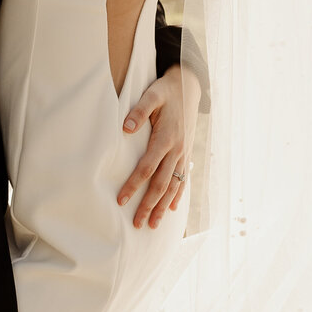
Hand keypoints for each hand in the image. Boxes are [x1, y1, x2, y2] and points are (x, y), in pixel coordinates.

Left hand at [116, 63, 200, 228]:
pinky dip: (178, 195)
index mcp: (165, 138)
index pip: (147, 168)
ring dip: (163, 206)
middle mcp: (176, 150)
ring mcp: (183, 154)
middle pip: (161, 184)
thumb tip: (126, 128)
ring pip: (173, 186)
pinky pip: (183, 179)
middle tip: (137, 224)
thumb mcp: (152, 95)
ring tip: (154, 224)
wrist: (190, 86)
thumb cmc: (167, 91)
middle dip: (149, 205)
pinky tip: (172, 208)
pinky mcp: (187, 153)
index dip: (133, 185)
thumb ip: (139, 111)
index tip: (121, 200)